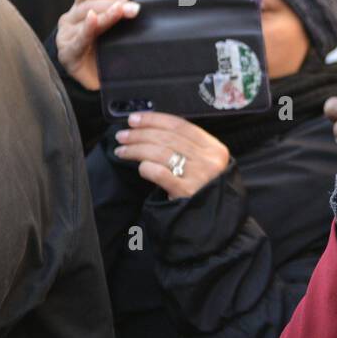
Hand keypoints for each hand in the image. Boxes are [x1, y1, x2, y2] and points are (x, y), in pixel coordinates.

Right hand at [56, 0, 140, 90]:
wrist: (94, 79)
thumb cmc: (105, 49)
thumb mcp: (114, 28)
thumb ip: (122, 14)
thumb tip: (140, 4)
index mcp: (82, 7)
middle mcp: (72, 17)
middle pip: (89, 2)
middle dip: (112, 2)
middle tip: (133, 7)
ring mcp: (67, 35)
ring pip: (85, 17)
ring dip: (106, 13)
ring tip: (121, 11)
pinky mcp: (67, 53)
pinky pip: (78, 38)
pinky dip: (87, 28)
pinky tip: (93, 20)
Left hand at [114, 111, 230, 199]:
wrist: (213, 218)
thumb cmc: (205, 187)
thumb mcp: (205, 162)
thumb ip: (187, 146)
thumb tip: (150, 129)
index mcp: (214, 147)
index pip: (180, 125)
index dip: (154, 119)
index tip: (134, 119)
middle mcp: (209, 159)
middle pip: (167, 138)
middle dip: (140, 134)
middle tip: (122, 136)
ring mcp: (199, 176)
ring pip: (160, 153)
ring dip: (136, 149)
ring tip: (122, 150)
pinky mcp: (186, 192)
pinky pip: (159, 173)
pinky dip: (146, 168)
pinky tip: (139, 167)